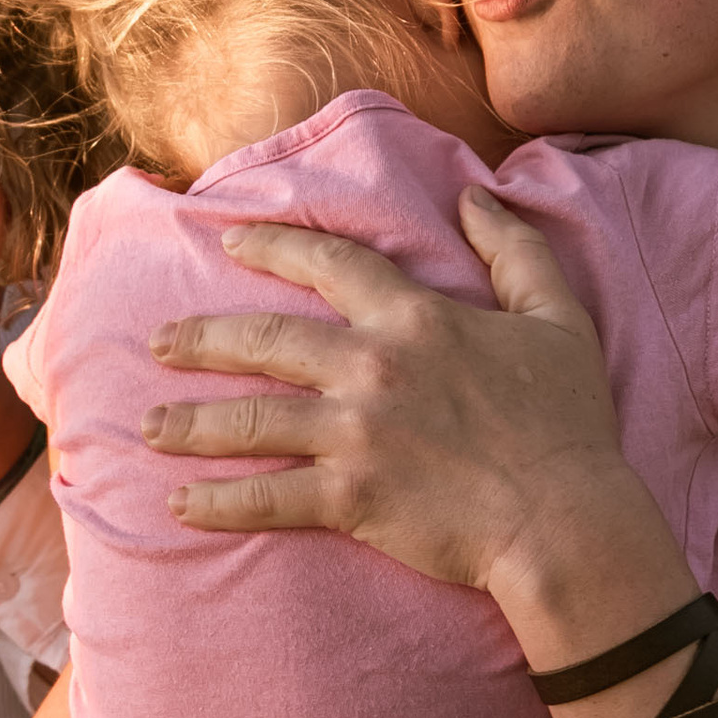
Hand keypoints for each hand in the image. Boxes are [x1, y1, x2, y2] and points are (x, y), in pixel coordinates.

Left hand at [141, 186, 664, 601]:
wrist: (567, 521)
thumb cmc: (568, 423)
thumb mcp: (557, 318)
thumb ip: (514, 249)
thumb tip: (473, 196)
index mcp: (417, 318)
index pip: (330, 263)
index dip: (274, 246)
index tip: (230, 242)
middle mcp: (373, 367)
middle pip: (265, 340)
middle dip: (202, 339)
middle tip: (159, 341)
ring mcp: (357, 434)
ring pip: (251, 419)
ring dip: (191, 422)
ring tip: (148, 424)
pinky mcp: (350, 499)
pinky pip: (267, 496)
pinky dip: (218, 503)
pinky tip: (181, 505)